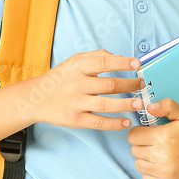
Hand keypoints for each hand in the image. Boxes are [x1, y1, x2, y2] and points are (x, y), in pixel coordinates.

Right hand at [29, 49, 143, 129]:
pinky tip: (126, 121)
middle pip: (109, 85)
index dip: (122, 63)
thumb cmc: (60, 78)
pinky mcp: (75, 119)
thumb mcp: (74, 61)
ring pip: (106, 105)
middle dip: (130, 85)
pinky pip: (98, 122)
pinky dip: (114, 123)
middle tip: (142, 85)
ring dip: (125, 104)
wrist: (36, 98)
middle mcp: (77, 84)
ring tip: (139, 103)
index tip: (137, 64)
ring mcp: (76, 103)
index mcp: (77, 67)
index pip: (103, 62)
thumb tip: (119, 56)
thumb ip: (96, 56)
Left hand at [128, 97, 178, 178]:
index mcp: (163, 137)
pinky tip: (159, 165)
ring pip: (138, 164)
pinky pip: (145, 178)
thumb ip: (166, 105)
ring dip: (144, 158)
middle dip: (141, 144)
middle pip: (134, 150)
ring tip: (157, 153)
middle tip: (154, 142)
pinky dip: (149, 172)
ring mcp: (164, 172)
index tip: (148, 132)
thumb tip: (149, 107)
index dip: (139, 132)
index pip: (133, 136)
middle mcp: (162, 156)